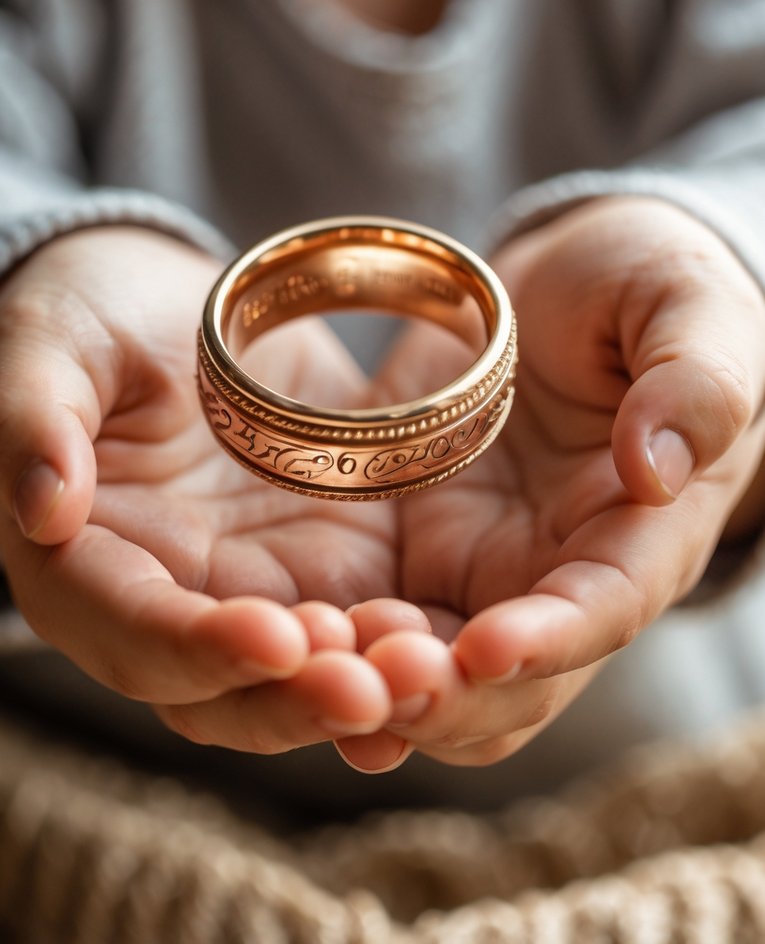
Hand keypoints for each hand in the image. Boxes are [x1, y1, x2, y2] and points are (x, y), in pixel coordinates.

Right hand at [0, 227, 399, 752]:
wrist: (165, 312)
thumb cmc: (86, 325)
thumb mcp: (45, 350)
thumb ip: (30, 421)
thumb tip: (41, 507)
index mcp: (84, 572)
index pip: (133, 635)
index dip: (198, 648)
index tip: (275, 636)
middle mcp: (172, 607)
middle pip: (226, 693)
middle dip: (299, 700)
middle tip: (373, 689)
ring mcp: (253, 593)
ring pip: (304, 679)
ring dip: (364, 686)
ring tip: (429, 667)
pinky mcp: (324, 566)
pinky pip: (365, 628)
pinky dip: (401, 645)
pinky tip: (454, 638)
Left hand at [339, 198, 764, 770]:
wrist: (562, 284)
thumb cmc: (645, 284)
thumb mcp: (686, 304)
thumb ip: (695, 379)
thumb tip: (656, 471)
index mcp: (645, 526)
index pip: (607, 606)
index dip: (551, 639)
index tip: (487, 650)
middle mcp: (564, 572)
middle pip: (516, 681)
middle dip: (450, 696)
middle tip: (374, 679)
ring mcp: (488, 570)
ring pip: (441, 674)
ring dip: (384, 689)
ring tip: (316, 666)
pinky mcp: (420, 552)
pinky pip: (382, 625)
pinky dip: (341, 650)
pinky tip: (284, 648)